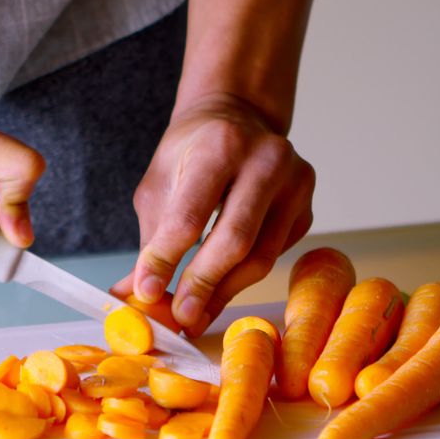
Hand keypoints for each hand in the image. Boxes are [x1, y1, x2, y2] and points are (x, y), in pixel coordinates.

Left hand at [112, 93, 313, 336]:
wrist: (238, 121)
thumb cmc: (193, 153)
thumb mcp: (160, 185)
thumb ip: (150, 240)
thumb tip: (132, 296)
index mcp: (220, 146)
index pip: (190, 215)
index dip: (166, 259)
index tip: (146, 293)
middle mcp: (267, 160)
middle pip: (235, 240)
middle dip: (202, 284)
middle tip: (179, 317)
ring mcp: (295, 184)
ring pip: (261, 257)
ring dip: (224, 292)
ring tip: (194, 315)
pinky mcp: (307, 209)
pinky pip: (274, 256)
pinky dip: (242, 279)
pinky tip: (219, 292)